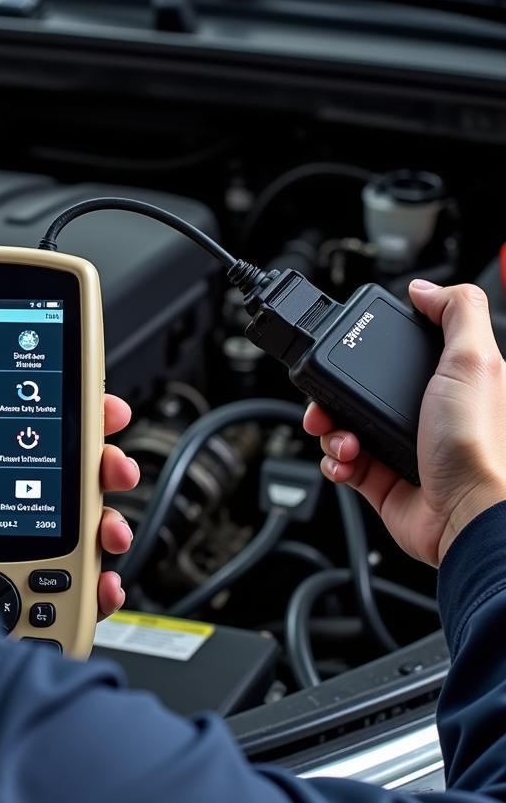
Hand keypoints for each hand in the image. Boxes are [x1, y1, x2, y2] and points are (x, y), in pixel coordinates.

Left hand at [0, 346, 140, 613]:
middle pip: (37, 479)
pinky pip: (52, 589)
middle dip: (87, 463)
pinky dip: (88, 581)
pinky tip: (99, 574)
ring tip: (106, 523)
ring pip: (55, 530)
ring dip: (98, 519)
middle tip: (108, 460)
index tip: (78, 397)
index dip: (38, 411)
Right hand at [304, 281, 505, 566]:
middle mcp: (421, 411)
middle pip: (356, 387)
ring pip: (340, 424)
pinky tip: (345, 461)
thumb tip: (424, 287)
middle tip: (325, 401)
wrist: (465, 515)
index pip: (395, 350)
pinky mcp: (379, 478)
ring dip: (329, 429)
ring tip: (342, 439)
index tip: (346, 350)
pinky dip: (333, 460)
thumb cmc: (476, 445)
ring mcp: (397, 445)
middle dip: (330, 394)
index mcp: (446, 379)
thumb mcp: (473, 362)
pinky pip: (339, 461)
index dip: (366, 348)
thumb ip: (457, 312)